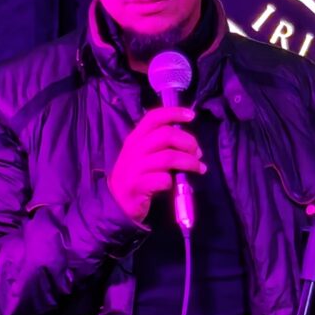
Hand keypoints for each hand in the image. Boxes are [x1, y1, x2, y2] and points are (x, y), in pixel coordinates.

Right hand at [106, 104, 202, 223]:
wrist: (116, 201)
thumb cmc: (135, 174)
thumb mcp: (141, 154)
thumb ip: (158, 144)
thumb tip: (188, 140)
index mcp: (136, 138)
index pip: (154, 117)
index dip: (174, 113)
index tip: (191, 116)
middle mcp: (135, 149)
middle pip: (166, 135)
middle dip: (188, 142)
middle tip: (198, 153)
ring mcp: (135, 168)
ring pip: (168, 157)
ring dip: (189, 162)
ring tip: (198, 168)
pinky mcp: (138, 186)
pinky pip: (162, 179)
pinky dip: (173, 181)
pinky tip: (174, 184)